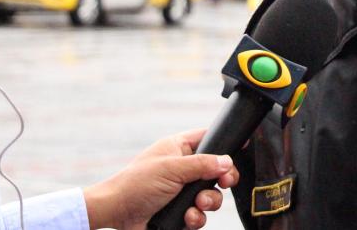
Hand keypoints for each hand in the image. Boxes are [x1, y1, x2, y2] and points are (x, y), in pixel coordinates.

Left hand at [83, 129, 239, 229]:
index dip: (224, 143)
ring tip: (197, 204)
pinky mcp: (181, 211)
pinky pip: (201, 214)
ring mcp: (183, 191)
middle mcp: (184, 169)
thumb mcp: (172, 168)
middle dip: (222, 179)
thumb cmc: (136, 184)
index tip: (240, 150)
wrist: (116, 214)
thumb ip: (202, 164)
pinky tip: (187, 217)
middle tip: (225, 182)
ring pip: (212, 195)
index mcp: (179, 149)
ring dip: (208, 201)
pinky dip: (197, 217)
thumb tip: (228, 161)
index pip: (208, 138)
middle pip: (217, 170)